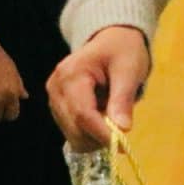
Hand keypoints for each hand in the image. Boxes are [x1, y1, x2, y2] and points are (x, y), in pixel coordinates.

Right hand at [48, 25, 150, 151]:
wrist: (112, 39)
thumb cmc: (123, 50)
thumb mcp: (129, 69)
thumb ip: (123, 99)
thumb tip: (123, 129)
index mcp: (71, 74)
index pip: (82, 114)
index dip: (101, 133)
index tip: (122, 145)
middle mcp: (55, 88)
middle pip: (73, 128)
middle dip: (98, 136)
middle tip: (123, 130)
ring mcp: (54, 98)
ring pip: (71, 133)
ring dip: (94, 134)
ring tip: (113, 114)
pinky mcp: (57, 106)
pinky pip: (72, 129)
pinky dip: (89, 131)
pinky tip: (102, 115)